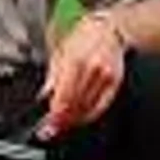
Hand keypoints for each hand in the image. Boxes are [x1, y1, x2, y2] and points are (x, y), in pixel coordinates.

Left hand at [38, 14, 124, 139]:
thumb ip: (52, 77)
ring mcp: (106, 77)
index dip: (54, 114)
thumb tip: (44, 96)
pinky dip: (89, 116)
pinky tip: (79, 119)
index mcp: (76, 61)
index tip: (47, 125)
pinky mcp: (116, 83)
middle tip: (50, 130)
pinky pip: (101, 106)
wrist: (107, 29)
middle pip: (75, 105)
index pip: (64, 96)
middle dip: (61, 120)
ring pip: (88, 108)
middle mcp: (93, 69)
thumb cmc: (82, 38)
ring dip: (74, 120)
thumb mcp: (60, 52)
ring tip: (62, 126)